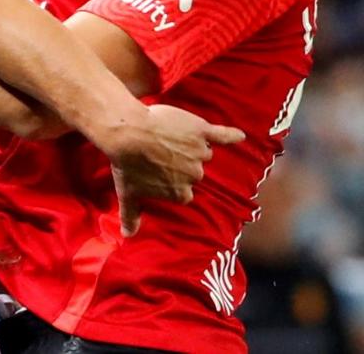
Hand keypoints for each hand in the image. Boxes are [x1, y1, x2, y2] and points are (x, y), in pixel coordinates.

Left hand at [103, 104, 244, 235]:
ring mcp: (199, 153)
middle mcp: (194, 175)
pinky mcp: (201, 132)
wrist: (128, 133)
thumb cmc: (127, 164)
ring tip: (170, 137)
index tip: (161, 172)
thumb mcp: (128, 193)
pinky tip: (239, 136)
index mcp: (180, 193)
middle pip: (193, 170)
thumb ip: (130, 216)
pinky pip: (221, 136)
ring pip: (201, 151)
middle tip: (160, 152)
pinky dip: (230, 136)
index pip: (183, 191)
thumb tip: (128, 235)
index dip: (172, 181)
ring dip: (190, 145)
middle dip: (180, 163)